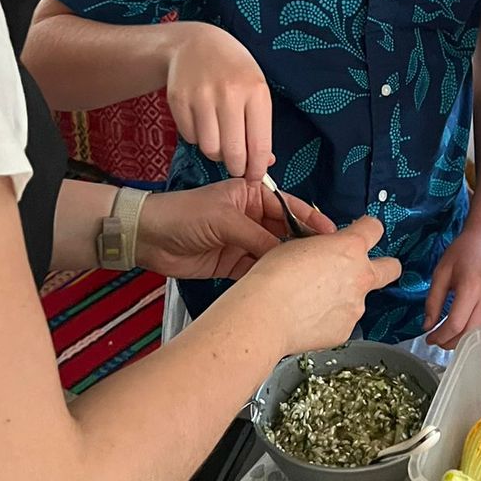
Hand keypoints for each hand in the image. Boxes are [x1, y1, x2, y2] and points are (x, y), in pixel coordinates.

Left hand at [135, 181, 333, 280]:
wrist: (148, 238)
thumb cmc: (184, 215)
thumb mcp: (225, 218)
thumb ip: (257, 236)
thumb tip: (286, 255)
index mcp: (251, 195)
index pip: (289, 206)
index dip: (311, 220)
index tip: (332, 234)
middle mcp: (251, 217)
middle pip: (286, 231)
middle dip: (304, 245)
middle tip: (326, 260)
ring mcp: (243, 242)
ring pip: (275, 253)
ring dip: (289, 264)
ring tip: (312, 276)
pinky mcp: (234, 264)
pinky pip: (259, 270)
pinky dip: (271, 278)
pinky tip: (286, 286)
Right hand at [165, 23, 272, 178]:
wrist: (196, 44)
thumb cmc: (234, 70)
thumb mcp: (256, 88)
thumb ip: (261, 125)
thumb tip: (264, 163)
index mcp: (255, 91)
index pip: (259, 144)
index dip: (257, 168)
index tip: (255, 177)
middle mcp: (228, 93)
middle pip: (232, 152)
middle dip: (237, 167)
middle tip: (237, 166)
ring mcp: (201, 96)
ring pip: (209, 148)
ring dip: (216, 152)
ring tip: (220, 141)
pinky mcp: (178, 99)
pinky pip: (190, 137)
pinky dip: (198, 138)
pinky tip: (204, 123)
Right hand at [237, 215, 401, 355]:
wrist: (266, 314)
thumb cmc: (274, 276)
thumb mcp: (298, 244)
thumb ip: (324, 247)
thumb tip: (327, 251)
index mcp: (350, 247)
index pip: (374, 228)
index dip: (367, 228)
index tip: (362, 231)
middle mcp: (361, 276)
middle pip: (391, 267)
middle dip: (384, 266)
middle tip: (364, 269)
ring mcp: (356, 306)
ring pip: (360, 298)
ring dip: (345, 297)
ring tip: (313, 301)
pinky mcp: (345, 330)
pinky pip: (343, 320)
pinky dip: (330, 319)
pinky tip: (309, 318)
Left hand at [423, 221, 480, 349]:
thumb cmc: (464, 251)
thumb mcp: (442, 272)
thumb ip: (433, 300)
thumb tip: (427, 326)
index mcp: (470, 289)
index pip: (455, 324)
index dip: (439, 336)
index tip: (428, 338)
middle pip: (468, 335)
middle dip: (449, 343)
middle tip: (436, 340)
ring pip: (480, 335)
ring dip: (462, 341)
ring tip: (447, 337)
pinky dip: (474, 335)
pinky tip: (463, 330)